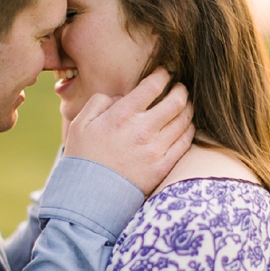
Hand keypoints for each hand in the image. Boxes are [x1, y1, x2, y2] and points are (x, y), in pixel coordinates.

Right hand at [63, 68, 193, 195]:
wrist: (90, 196)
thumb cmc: (83, 158)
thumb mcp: (81, 124)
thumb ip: (99, 102)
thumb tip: (119, 97)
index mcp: (122, 115)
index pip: (153, 86)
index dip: (163, 75)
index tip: (165, 74)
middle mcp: (142, 130)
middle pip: (176, 101)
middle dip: (181, 90)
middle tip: (180, 88)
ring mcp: (155, 150)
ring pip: (184, 121)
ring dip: (187, 109)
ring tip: (184, 106)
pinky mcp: (163, 167)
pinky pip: (185, 143)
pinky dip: (189, 131)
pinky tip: (185, 127)